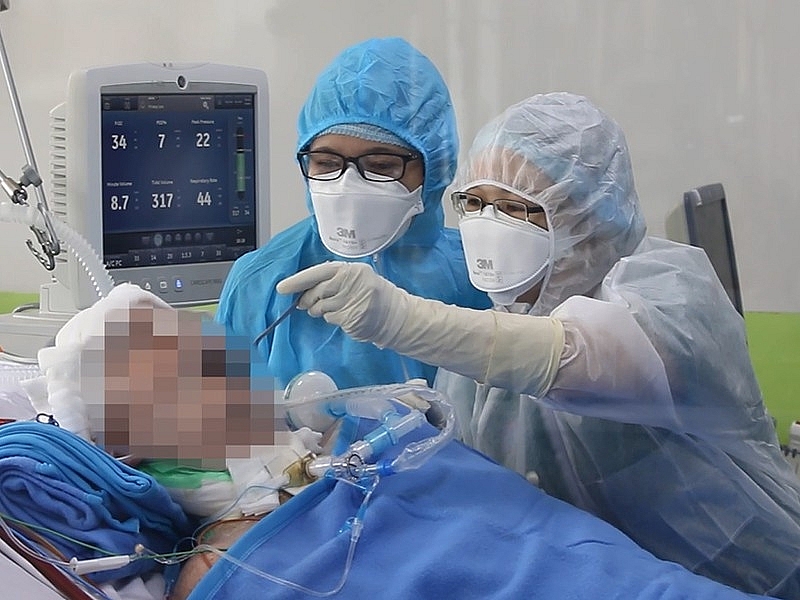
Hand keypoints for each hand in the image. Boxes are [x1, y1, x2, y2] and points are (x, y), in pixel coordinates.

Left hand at [276, 261, 406, 343]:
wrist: (394, 314)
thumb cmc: (370, 294)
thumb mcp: (355, 278)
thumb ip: (332, 279)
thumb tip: (303, 289)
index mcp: (352, 270)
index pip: (319, 272)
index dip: (299, 280)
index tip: (282, 288)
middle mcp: (352, 283)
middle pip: (317, 291)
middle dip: (308, 299)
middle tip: (305, 304)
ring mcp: (353, 301)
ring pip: (321, 307)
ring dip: (319, 310)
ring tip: (332, 309)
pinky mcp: (352, 318)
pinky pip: (330, 318)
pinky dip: (332, 318)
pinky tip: (344, 316)